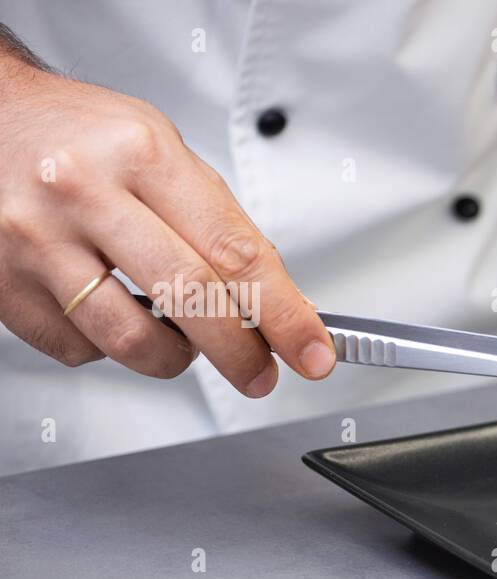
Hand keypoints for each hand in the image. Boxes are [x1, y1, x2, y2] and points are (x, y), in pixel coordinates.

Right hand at [0, 60, 333, 394]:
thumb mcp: (161, 150)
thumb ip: (217, 223)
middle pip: (190, 299)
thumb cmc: (80, 134)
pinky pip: (79, 349)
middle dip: (242, 353)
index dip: (285, 315)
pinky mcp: (2, 283)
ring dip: (175, 358)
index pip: (235, 253)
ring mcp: (34, 240)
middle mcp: (83, 193)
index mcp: (141, 154)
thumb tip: (280, 301)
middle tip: (262, 373)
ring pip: (131, 340)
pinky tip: (114, 314)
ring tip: (184, 343)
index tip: (313, 352)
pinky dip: (110, 349)